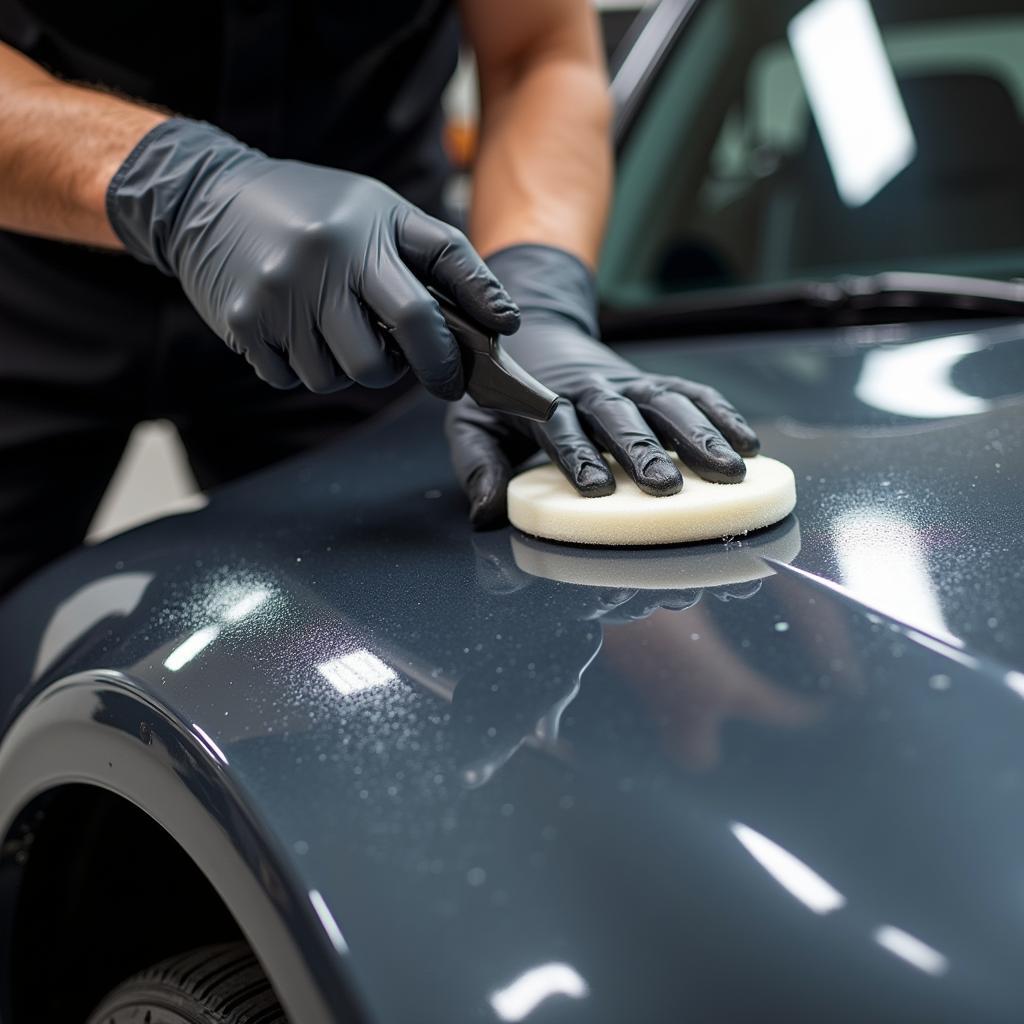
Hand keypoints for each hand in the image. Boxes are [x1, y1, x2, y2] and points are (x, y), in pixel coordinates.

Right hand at [106, 119, 519, 396]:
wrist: (209, 197)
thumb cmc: (320, 209)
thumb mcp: (387, 213)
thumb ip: (450, 262)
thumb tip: (505, 320)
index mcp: (361, 239)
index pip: (417, 316)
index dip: (443, 359)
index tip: (455, 379)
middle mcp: (315, 269)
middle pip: (374, 366)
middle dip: (392, 371)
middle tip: (390, 351)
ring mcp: (273, 300)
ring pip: (332, 380)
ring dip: (344, 368)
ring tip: (334, 326)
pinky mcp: (241, 325)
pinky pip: (290, 379)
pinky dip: (302, 366)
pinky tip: (296, 328)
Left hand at [445, 245, 759, 525]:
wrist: (537, 335)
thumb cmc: (503, 394)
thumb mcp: (474, 425)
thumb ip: (479, 466)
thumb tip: (486, 514)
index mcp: (543, 404)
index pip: (561, 429)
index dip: (578, 456)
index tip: (597, 486)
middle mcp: (591, 392)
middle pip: (621, 418)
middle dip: (645, 451)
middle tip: (666, 486)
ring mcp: (628, 384)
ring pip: (667, 403)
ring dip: (700, 435)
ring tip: (731, 471)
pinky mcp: (654, 383)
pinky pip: (693, 393)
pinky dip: (723, 414)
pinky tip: (750, 443)